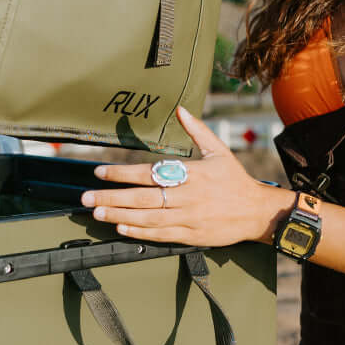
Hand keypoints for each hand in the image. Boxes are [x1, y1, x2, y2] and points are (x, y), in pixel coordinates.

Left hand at [81, 106, 292, 246]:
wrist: (257, 212)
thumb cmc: (235, 180)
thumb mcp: (219, 151)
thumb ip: (197, 130)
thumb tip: (181, 109)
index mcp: (190, 174)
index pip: (149, 173)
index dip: (122, 173)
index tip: (100, 172)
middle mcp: (186, 197)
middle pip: (142, 198)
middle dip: (112, 198)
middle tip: (87, 197)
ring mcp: (188, 218)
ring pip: (147, 219)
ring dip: (120, 216)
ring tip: (98, 213)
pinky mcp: (191, 235)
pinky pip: (160, 235)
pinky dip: (139, 233)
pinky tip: (121, 228)